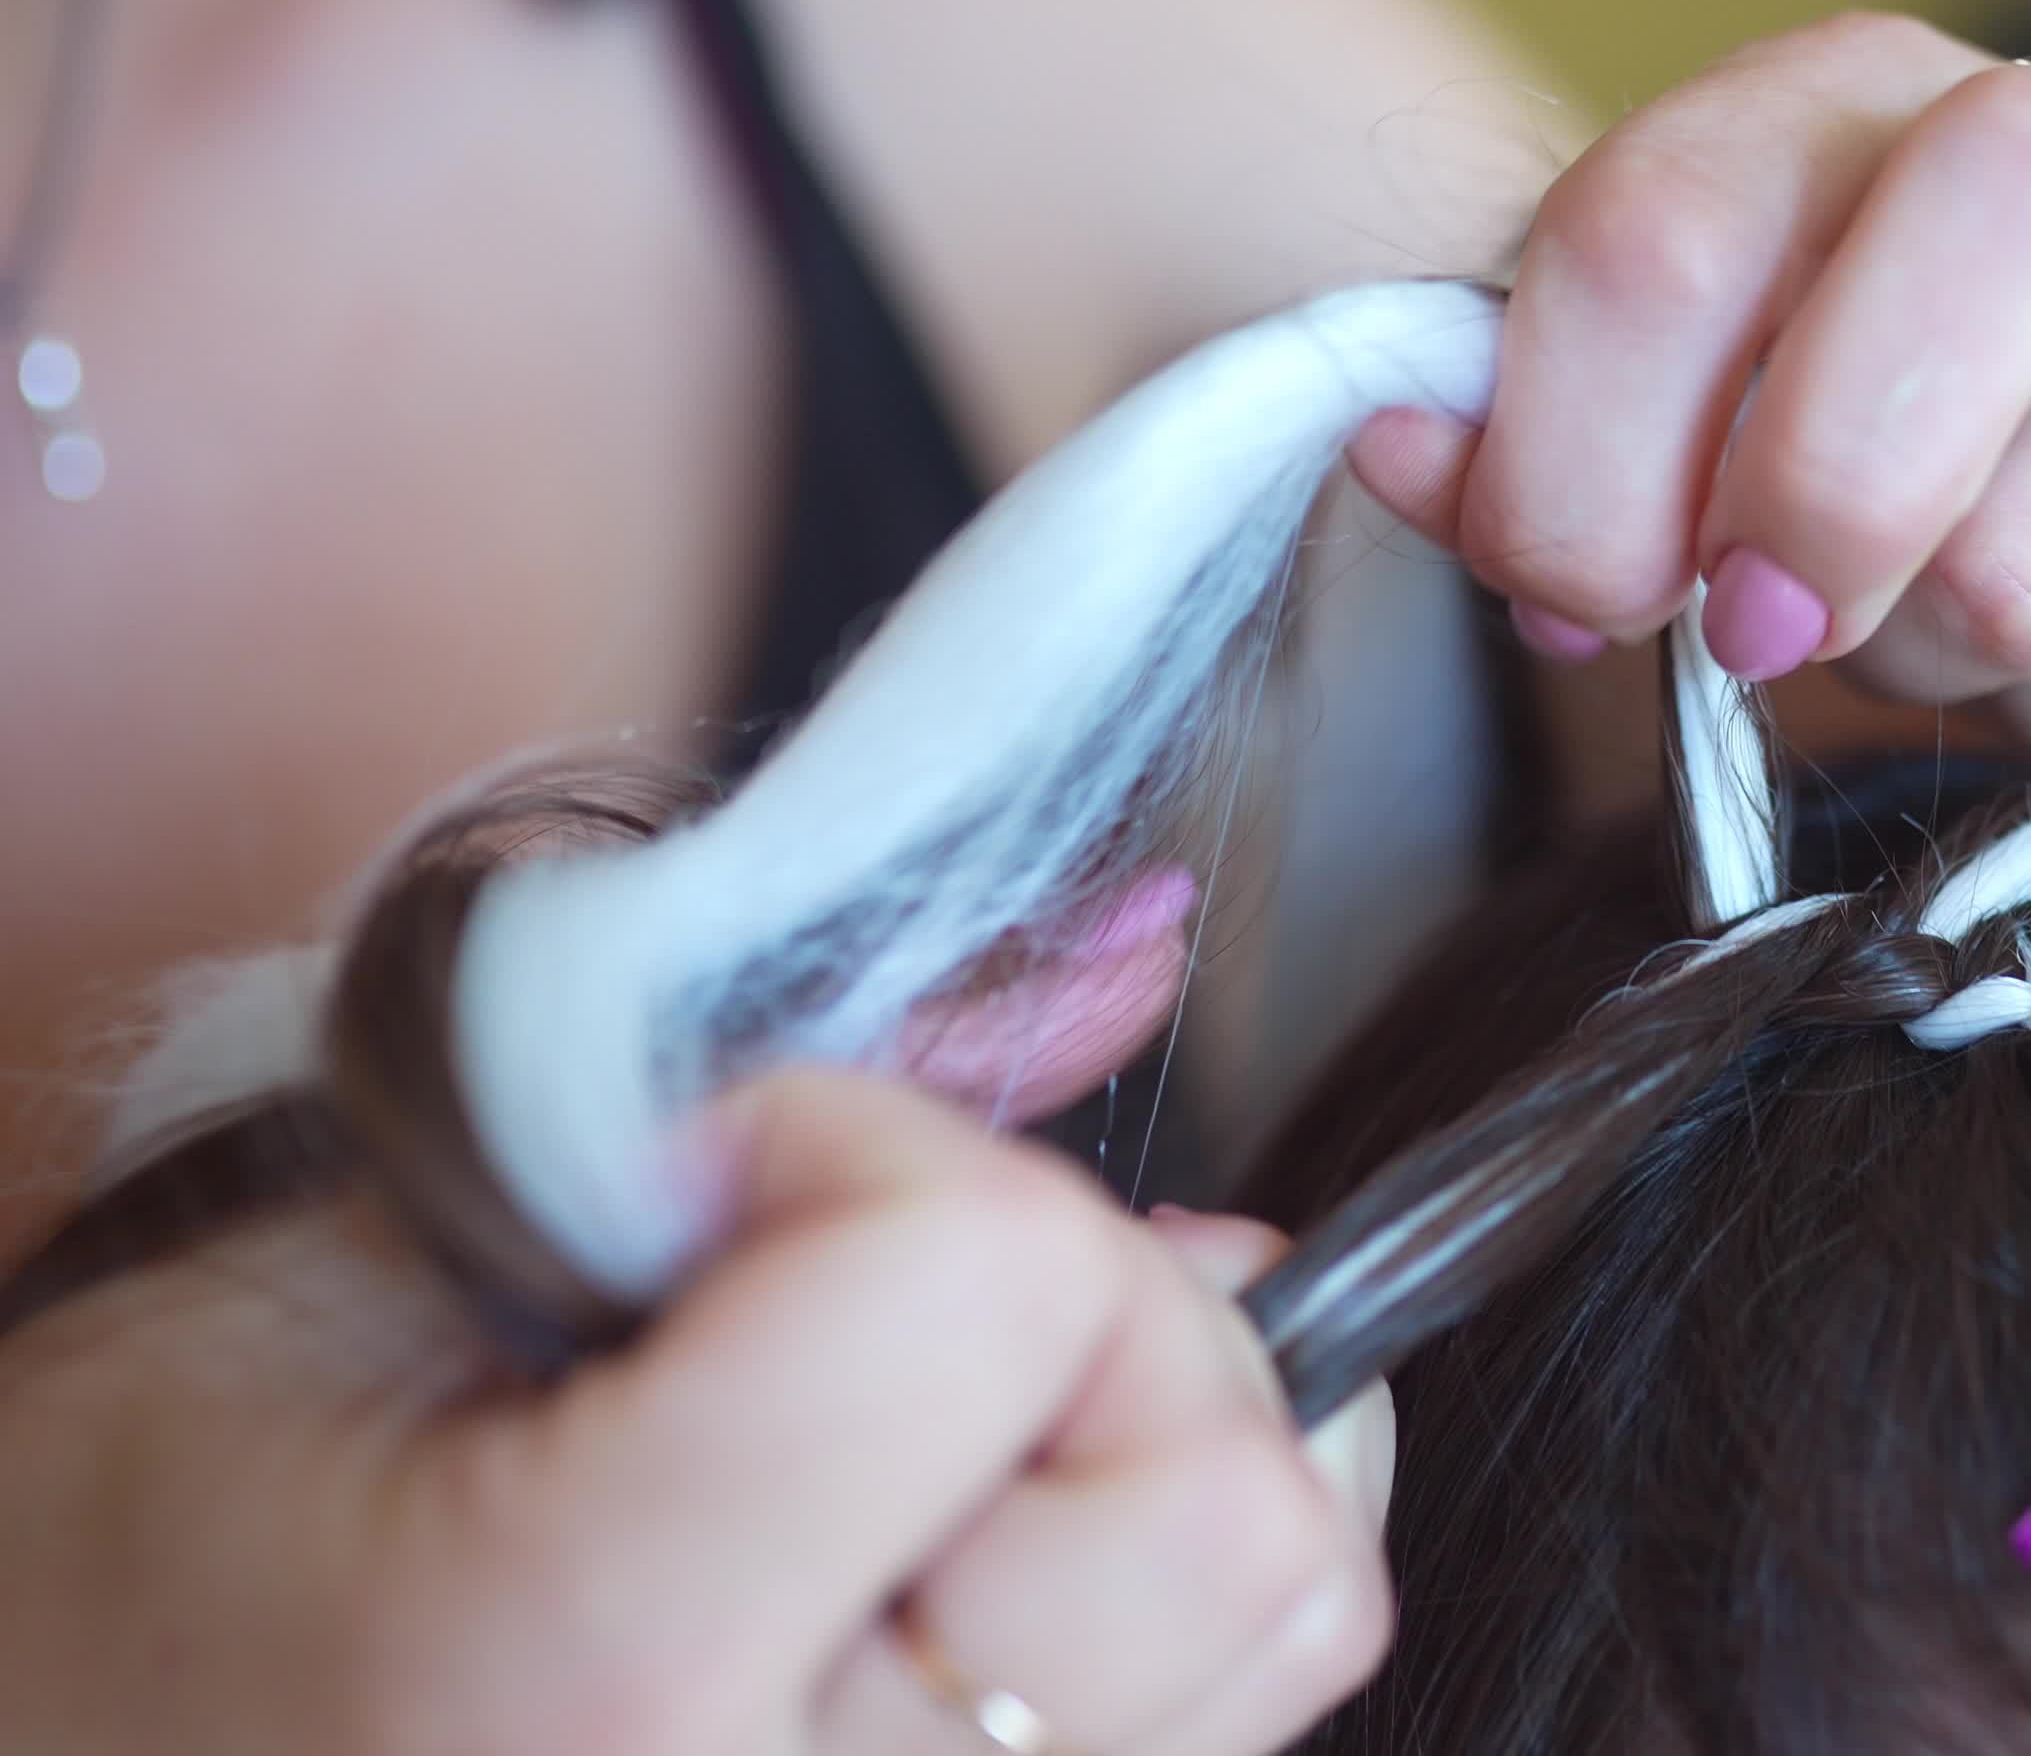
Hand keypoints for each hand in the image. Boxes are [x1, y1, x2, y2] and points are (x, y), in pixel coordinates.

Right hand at [0, 1070, 1392, 1755]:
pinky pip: (1238, 1699)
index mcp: (600, 1681)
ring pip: (1291, 1606)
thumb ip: (750, 1094)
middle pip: (1235, 1496)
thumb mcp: (350, 1269)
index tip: (701, 1191)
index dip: (866, 1156)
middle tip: (856, 1304)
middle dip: (1084, 1311)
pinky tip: (953, 1540)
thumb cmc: (118, 1587)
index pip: (1002, 1288)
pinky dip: (1153, 1569)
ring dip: (1148, 1444)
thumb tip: (1126, 968)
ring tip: (905, 1433)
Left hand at [1344, 12, 2030, 760]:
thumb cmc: (1815, 442)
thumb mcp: (1637, 422)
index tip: (1582, 591)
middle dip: (1813, 515)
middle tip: (1764, 627)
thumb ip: (1509, 438)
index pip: (1663, 235)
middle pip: (1948, 280)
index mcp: (1836, 94)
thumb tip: (1399, 445)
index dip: (1580, 464)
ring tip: (1931, 607)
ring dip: (1931, 650)